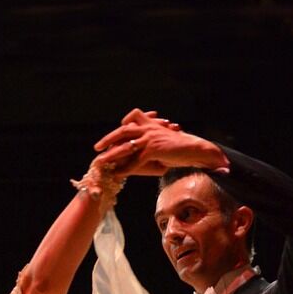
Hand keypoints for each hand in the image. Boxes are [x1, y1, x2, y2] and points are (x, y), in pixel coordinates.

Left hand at [93, 109, 225, 177]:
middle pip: (123, 131)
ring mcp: (150, 138)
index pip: (133, 119)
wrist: (195, 150)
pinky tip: (117, 175)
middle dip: (108, 139)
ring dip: (112, 155)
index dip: (123, 125)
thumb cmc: (182, 148)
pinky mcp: (153, 150)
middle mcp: (149, 129)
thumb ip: (154, 140)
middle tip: (97, 147)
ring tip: (101, 162)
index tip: (115, 132)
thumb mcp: (166, 140)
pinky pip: (135, 161)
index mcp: (152, 125)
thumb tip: (146, 147)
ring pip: (126, 146)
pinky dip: (125, 169)